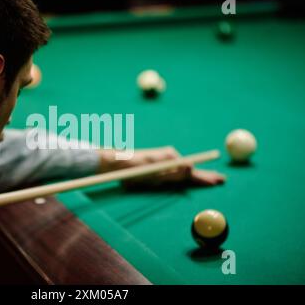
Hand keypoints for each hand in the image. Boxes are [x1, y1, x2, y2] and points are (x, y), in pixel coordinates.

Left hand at [97, 147, 224, 188]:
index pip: (192, 170)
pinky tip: (194, 178)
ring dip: (198, 177)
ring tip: (213, 179)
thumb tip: (191, 168)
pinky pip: (176, 174)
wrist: (117, 162)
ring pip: (185, 173)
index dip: (205, 176)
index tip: (217, 181)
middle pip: (192, 170)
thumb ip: (172, 171)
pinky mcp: (159, 167)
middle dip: (207, 175)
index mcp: (170, 158)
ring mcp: (165, 163)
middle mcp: (170, 159)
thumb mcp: (154, 170)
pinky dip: (186, 178)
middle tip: (222, 179)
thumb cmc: (134, 166)